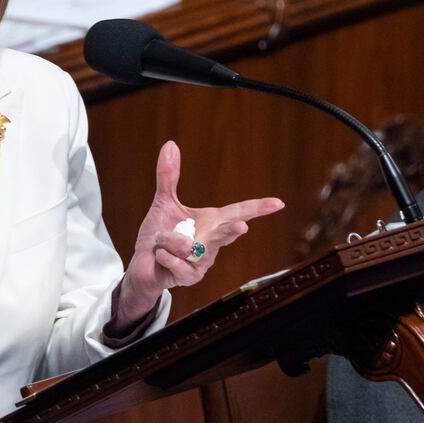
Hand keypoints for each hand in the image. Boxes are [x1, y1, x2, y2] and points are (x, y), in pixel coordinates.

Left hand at [116, 140, 283, 327]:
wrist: (144, 264)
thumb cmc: (160, 234)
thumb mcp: (163, 202)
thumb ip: (169, 176)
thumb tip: (170, 145)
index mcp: (212, 223)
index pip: (238, 212)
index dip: (258, 208)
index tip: (279, 203)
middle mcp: (213, 242)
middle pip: (225, 234)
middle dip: (232, 230)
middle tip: (242, 227)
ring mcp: (204, 262)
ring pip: (185, 244)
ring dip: (166, 238)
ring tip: (161, 241)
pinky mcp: (191, 277)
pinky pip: (173, 259)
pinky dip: (160, 253)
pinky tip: (160, 256)